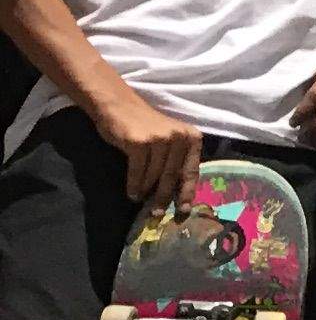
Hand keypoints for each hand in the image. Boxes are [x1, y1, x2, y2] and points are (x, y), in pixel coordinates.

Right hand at [95, 89, 199, 209]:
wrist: (119, 105)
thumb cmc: (145, 126)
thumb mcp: (168, 140)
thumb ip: (175, 160)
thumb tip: (175, 193)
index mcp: (191, 137)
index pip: (192, 170)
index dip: (187, 192)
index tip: (184, 210)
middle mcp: (179, 137)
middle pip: (172, 175)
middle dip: (164, 197)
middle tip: (158, 214)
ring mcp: (159, 139)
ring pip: (154, 175)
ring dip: (147, 192)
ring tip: (141, 202)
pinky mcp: (139, 143)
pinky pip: (138, 171)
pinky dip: (134, 185)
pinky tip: (132, 194)